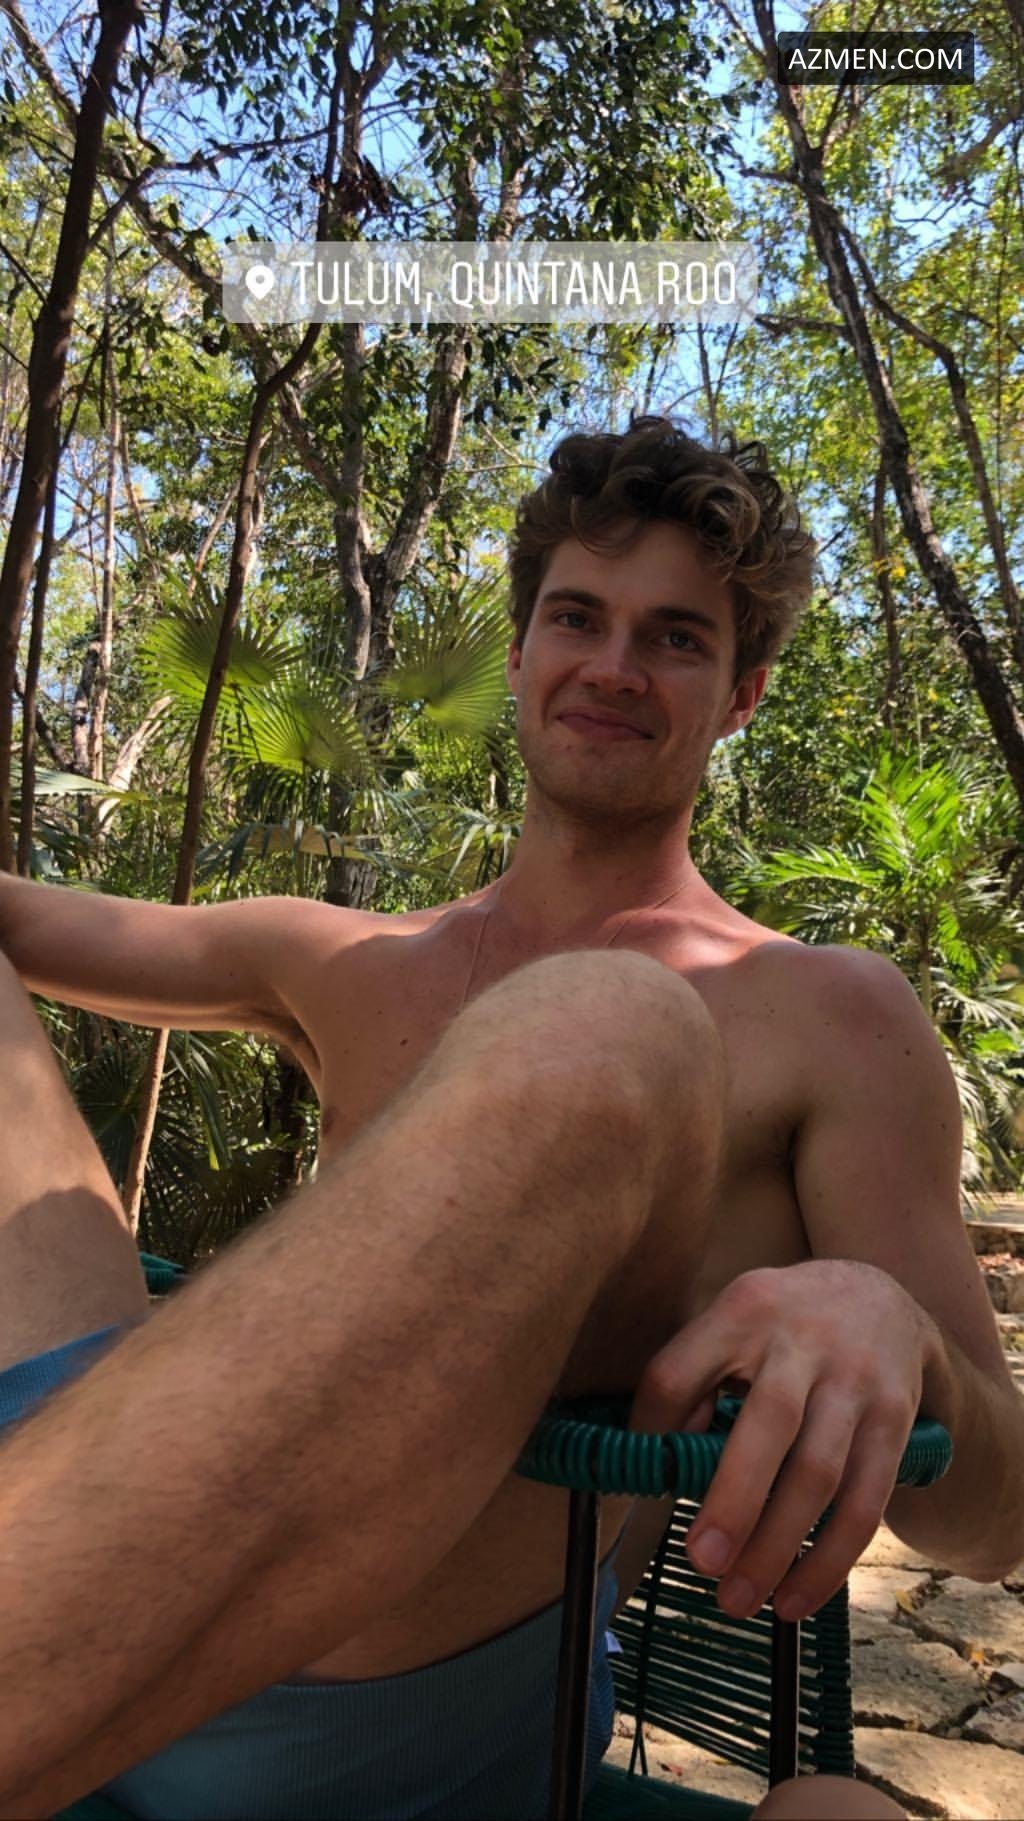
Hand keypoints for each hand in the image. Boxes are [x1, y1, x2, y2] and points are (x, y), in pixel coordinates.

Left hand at [626, 1259, 938, 1621]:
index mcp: (742, 1310)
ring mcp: (855, 1380)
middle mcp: (803, 1340)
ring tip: (738, 1600)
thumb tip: (655, 1461)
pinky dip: (829, 1560)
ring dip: (778, 1547)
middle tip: (701, 1563)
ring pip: (819, 1474)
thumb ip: (696, 1377)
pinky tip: (796, 1599)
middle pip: (767, 1425)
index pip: (679, 1373)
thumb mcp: (735, 1321)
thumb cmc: (782, 1326)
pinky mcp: (894, 1419)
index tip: (630, 1496)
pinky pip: (865, 1502)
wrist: (883, 1296)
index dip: (649, 1433)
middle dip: (733, 1501)